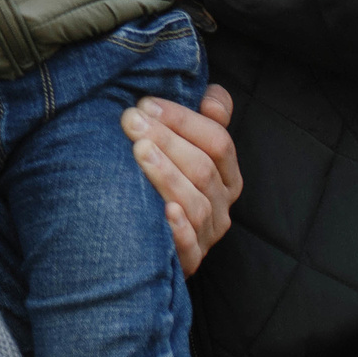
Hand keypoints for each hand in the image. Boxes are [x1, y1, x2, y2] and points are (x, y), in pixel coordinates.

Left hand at [123, 85, 240, 273]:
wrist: (142, 245)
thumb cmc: (162, 185)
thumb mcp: (184, 150)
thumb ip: (203, 121)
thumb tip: (213, 95)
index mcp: (226, 175)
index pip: (218, 141)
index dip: (183, 120)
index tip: (145, 103)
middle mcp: (222, 205)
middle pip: (203, 169)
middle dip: (166, 140)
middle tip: (130, 120)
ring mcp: (207, 235)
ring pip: (195, 203)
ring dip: (167, 175)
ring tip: (138, 152)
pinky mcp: (189, 261)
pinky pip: (189, 246)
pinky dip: (179, 229)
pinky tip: (164, 212)